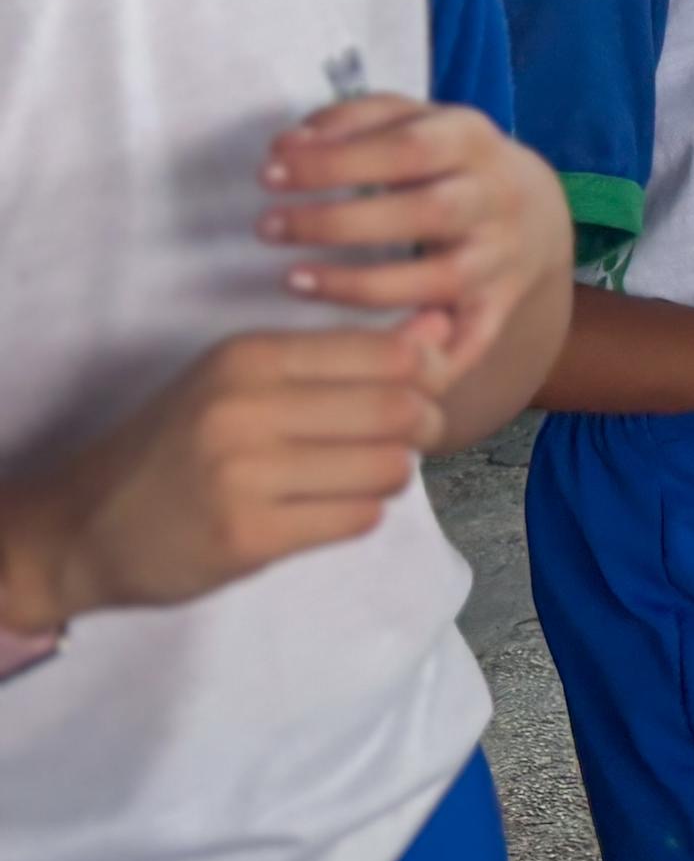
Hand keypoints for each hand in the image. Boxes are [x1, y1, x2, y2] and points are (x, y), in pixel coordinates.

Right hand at [0, 327, 448, 634]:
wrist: (83, 524)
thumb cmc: (179, 442)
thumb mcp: (246, 378)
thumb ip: (345, 353)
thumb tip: (443, 323)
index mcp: (248, 356)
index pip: (389, 352)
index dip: (429, 374)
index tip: (422, 390)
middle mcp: (245, 408)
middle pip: (399, 411)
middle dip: (424, 427)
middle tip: (405, 439)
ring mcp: (244, 475)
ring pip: (388, 469)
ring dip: (391, 476)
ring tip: (357, 475)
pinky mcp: (248, 537)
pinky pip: (358, 519)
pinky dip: (360, 515)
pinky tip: (324, 509)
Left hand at [259, 96, 570, 389]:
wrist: (533, 209)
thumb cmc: (446, 159)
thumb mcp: (414, 118)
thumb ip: (355, 119)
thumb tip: (291, 146)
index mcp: (474, 140)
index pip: (408, 147)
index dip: (336, 162)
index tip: (269, 173)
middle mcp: (497, 199)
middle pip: (427, 212)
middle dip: (339, 222)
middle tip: (267, 227)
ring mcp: (501, 257)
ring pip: (440, 280)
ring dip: (360, 285)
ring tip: (292, 280)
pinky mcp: (498, 306)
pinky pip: (467, 342)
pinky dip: (425, 357)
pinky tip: (364, 354)